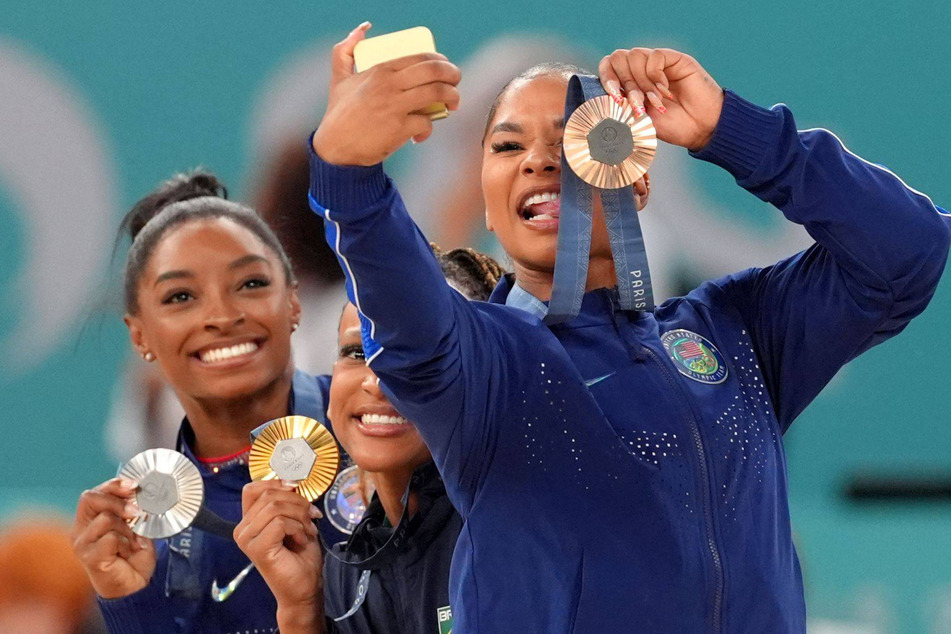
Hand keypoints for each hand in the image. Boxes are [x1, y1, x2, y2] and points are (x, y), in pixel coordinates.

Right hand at [72, 478, 156, 598]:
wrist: (136, 585)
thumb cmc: (133, 555)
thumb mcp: (135, 526)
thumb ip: (131, 510)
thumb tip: (138, 492)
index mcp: (90, 519)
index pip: (93, 493)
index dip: (112, 485)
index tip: (133, 485)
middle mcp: (81, 530)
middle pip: (90, 498)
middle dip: (118, 501)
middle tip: (137, 512)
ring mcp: (82, 544)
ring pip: (106, 518)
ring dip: (126, 528)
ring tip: (131, 542)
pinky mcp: (89, 557)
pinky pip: (111, 538)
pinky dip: (126, 543)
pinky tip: (127, 553)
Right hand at [234, 481, 324, 633]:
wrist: (304, 589)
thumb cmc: (300, 556)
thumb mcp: (295, 520)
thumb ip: (288, 502)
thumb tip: (292, 482)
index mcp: (249, 520)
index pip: (253, 488)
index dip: (277, 483)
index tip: (297, 489)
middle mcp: (242, 529)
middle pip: (268, 495)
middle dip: (297, 502)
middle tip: (312, 517)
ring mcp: (247, 539)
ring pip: (275, 507)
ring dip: (300, 516)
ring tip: (308, 530)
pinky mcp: (257, 548)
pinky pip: (280, 523)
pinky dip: (298, 528)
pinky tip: (302, 541)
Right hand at [312, 22, 461, 165]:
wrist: (336, 147)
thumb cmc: (340, 113)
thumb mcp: (339, 77)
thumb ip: (345, 50)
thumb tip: (363, 28)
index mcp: (380, 70)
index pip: (420, 57)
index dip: (441, 61)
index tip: (446, 68)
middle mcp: (389, 85)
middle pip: (434, 72)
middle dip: (453, 75)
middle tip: (456, 82)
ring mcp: (395, 106)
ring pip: (437, 93)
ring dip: (452, 97)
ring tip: (453, 103)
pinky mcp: (400, 128)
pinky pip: (427, 123)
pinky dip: (429, 128)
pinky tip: (421, 133)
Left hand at [599, 48, 723, 151]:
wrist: (701, 128)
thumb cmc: (673, 126)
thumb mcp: (640, 120)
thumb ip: (622, 106)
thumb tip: (605, 98)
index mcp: (630, 83)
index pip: (607, 66)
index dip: (606, 78)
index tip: (614, 97)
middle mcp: (642, 69)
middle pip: (618, 58)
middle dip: (625, 83)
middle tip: (638, 104)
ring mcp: (658, 63)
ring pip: (634, 55)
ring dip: (641, 82)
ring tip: (655, 101)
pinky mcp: (674, 58)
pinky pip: (654, 56)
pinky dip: (656, 76)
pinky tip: (665, 91)